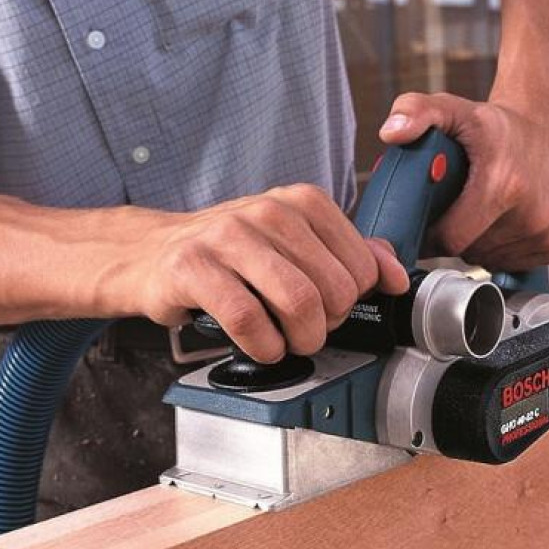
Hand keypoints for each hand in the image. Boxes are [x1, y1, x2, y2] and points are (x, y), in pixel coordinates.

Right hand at [127, 184, 408, 362]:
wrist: (151, 253)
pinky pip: (249, 319)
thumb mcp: (293, 244)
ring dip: (299, 340)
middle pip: (332, 289)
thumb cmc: (228, 254)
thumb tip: (397, 274)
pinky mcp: (193, 267)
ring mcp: (227, 237)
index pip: (359, 265)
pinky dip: (263, 346)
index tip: (329, 309)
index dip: (352, 301)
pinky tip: (259, 346)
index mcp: (300, 202)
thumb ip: (350, 254)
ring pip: (297, 302)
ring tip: (286, 343)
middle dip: (326, 325)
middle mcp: (267, 212)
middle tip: (305, 330)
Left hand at [378, 92, 548, 271]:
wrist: (548, 124)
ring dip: (479, 243)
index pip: (450, 239)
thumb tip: (391, 132)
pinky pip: (512, 264)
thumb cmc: (496, 125)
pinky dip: (502, 249)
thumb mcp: (452, 109)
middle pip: (468, 251)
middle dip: (456, 234)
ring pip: (489, 260)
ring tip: (484, 209)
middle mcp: (532, 214)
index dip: (431, 234)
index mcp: (503, 186)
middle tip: (460, 204)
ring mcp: (547, 234)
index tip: (428, 218)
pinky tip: (505, 220)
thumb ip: (415, 112)